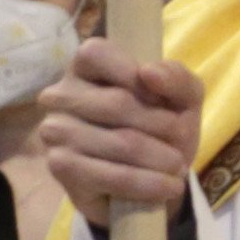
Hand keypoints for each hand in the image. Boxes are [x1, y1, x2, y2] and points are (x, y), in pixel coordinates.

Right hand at [38, 43, 202, 223]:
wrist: (152, 177)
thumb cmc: (162, 125)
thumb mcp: (184, 97)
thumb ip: (176, 78)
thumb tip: (149, 72)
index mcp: (85, 67)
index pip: (96, 53)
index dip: (135, 75)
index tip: (162, 98)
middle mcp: (60, 95)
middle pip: (117, 103)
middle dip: (164, 125)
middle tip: (181, 138)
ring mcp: (55, 131)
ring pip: (121, 143)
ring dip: (162, 158)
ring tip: (176, 165)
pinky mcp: (61, 167)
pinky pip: (114, 176)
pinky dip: (151, 184)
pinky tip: (168, 186)